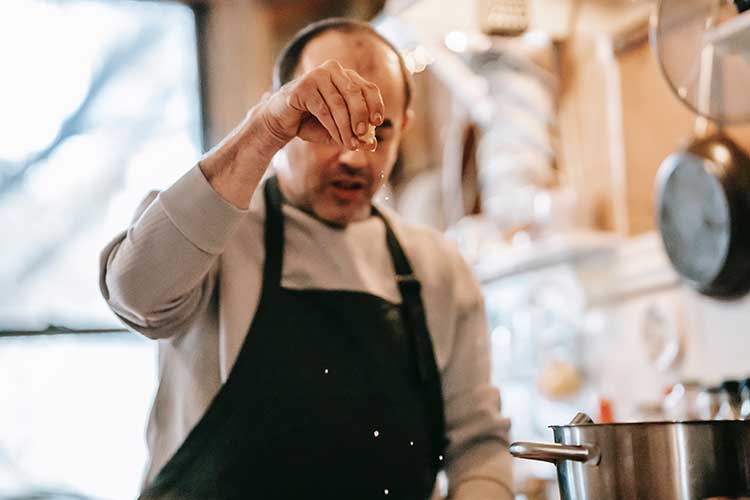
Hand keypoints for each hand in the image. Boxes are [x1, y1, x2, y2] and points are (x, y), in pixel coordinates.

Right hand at [259, 59, 384, 150]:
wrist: (282, 121)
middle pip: (354, 93)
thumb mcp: (339, 131)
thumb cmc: (313, 123)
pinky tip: (338, 139)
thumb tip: (372, 144)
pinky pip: (323, 109)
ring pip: (338, 104)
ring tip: (350, 145)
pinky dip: (333, 127)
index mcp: (347, 77)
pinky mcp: (303, 86)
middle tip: (363, 135)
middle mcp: (333, 70)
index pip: (368, 88)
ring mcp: (317, 75)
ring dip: (346, 127)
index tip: (377, 123)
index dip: (375, 105)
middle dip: (361, 116)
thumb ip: (356, 135)